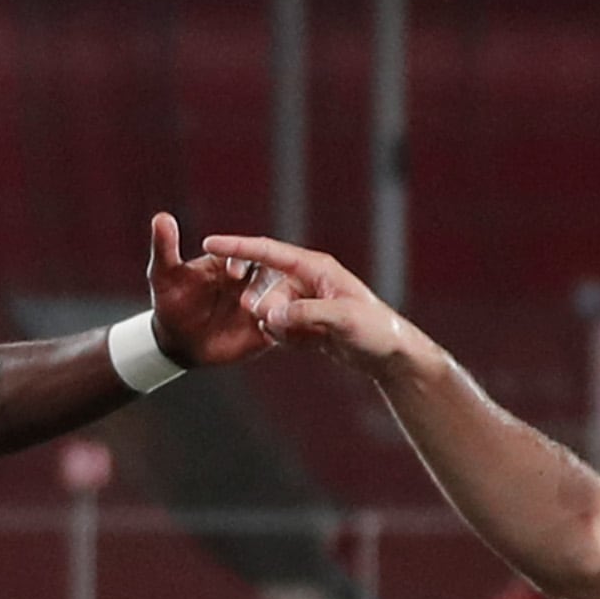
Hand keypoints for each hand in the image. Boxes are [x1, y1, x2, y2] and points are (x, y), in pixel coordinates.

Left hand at [143, 213, 279, 371]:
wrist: (180, 341)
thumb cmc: (173, 302)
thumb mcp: (164, 275)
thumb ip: (164, 248)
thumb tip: (161, 217)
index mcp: (233, 259)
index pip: (244, 252)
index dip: (240, 260)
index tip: (232, 273)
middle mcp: (253, 278)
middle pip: (269, 274)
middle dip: (263, 286)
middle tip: (247, 301)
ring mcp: (263, 302)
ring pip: (278, 299)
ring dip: (273, 307)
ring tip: (262, 318)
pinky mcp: (268, 328)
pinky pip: (279, 326)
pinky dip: (277, 328)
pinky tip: (269, 335)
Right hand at [197, 234, 420, 368]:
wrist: (390, 355)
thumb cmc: (375, 330)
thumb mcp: (341, 320)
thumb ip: (302, 315)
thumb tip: (268, 315)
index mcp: (315, 267)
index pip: (268, 252)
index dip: (237, 247)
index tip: (209, 242)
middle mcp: (307, 280)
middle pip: (263, 289)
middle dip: (264, 309)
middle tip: (285, 328)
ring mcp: (303, 302)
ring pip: (268, 312)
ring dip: (278, 330)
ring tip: (306, 339)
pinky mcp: (304, 324)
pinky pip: (277, 330)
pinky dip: (285, 341)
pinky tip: (310, 345)